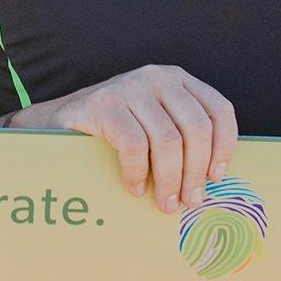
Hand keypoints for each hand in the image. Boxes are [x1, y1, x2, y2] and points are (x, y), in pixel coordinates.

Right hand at [11, 63, 235, 214]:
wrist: (55, 123)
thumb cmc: (112, 131)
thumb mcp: (154, 123)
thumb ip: (181, 137)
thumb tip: (214, 180)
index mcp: (177, 80)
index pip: (219, 111)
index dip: (225, 147)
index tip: (216, 177)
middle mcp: (157, 77)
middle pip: (196, 129)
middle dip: (196, 172)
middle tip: (190, 201)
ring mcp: (129, 87)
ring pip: (168, 141)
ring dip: (169, 180)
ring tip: (164, 203)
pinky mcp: (104, 104)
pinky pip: (134, 145)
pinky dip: (138, 173)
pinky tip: (134, 188)